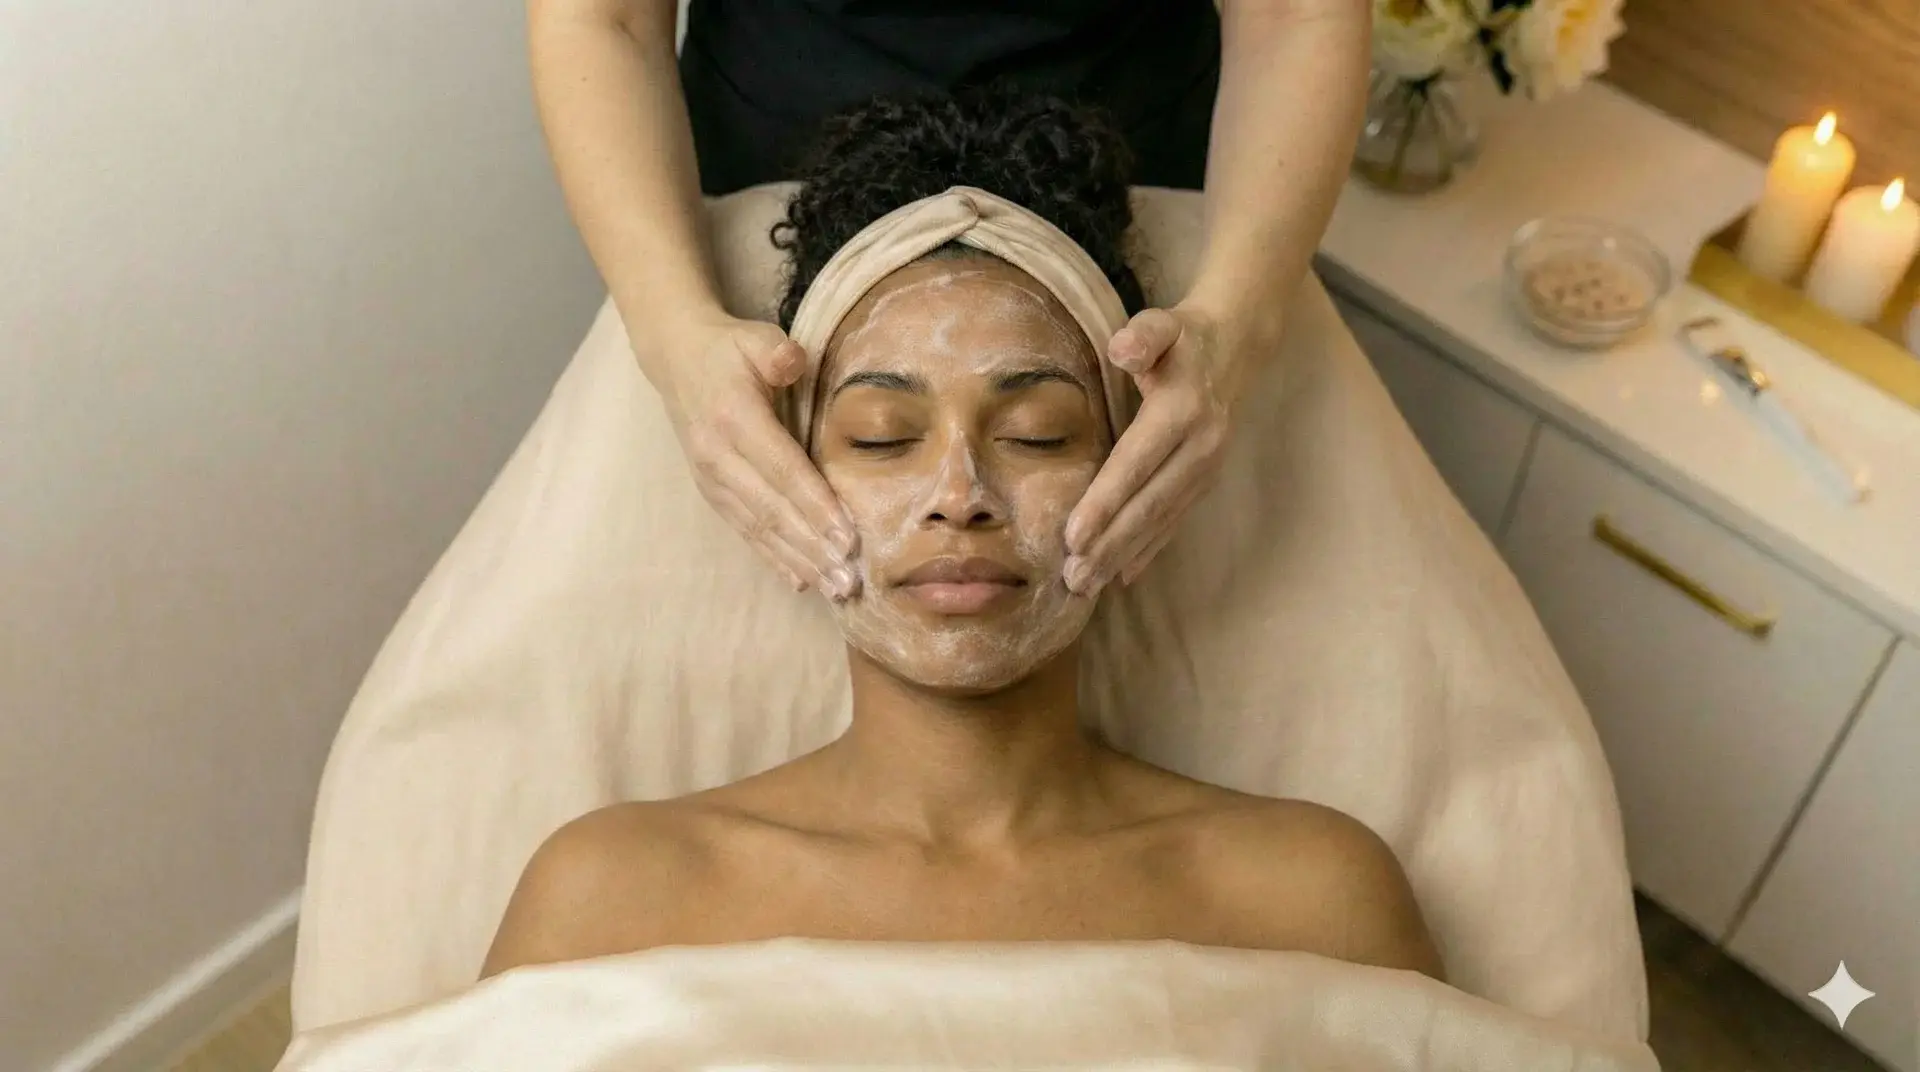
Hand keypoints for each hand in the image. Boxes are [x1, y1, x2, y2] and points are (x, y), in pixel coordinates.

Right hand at [652, 313, 859, 598]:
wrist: (676, 359)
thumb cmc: (729, 349)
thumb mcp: (754, 337)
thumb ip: (775, 352)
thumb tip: (793, 362)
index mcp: (734, 418)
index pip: (781, 468)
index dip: (814, 503)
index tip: (847, 535)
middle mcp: (718, 457)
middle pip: (771, 509)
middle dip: (812, 547)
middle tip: (849, 578)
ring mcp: (712, 480)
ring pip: (758, 528)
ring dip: (798, 561)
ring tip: (835, 589)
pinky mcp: (711, 493)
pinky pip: (745, 531)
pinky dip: (773, 558)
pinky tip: (801, 581)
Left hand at [1062, 304, 1256, 595]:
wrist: (1236, 346)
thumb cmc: (1183, 337)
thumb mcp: (1163, 323)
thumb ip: (1142, 336)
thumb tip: (1121, 349)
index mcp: (1182, 411)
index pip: (1136, 464)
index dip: (1105, 502)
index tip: (1073, 536)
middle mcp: (1200, 447)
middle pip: (1149, 504)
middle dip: (1110, 544)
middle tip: (1073, 578)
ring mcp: (1206, 469)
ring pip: (1161, 520)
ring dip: (1123, 555)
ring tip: (1086, 584)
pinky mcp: (1205, 481)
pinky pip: (1175, 521)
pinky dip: (1149, 550)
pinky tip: (1123, 576)